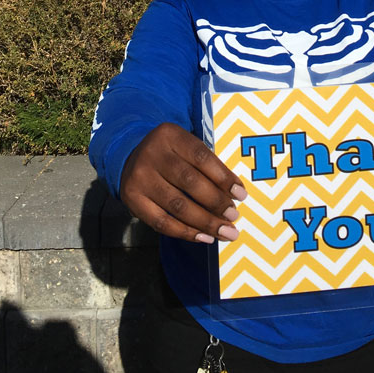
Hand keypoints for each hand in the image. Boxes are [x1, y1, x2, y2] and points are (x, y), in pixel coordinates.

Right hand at [120, 122, 247, 243]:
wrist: (131, 158)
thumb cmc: (171, 155)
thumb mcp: (185, 148)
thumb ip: (206, 166)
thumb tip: (234, 195)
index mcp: (170, 135)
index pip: (201, 157)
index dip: (223, 177)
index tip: (241, 195)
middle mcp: (152, 154)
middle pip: (190, 182)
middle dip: (216, 203)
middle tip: (234, 217)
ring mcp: (140, 178)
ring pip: (178, 206)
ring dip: (205, 222)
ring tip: (225, 232)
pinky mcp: (132, 199)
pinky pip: (162, 222)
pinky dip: (186, 232)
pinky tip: (204, 237)